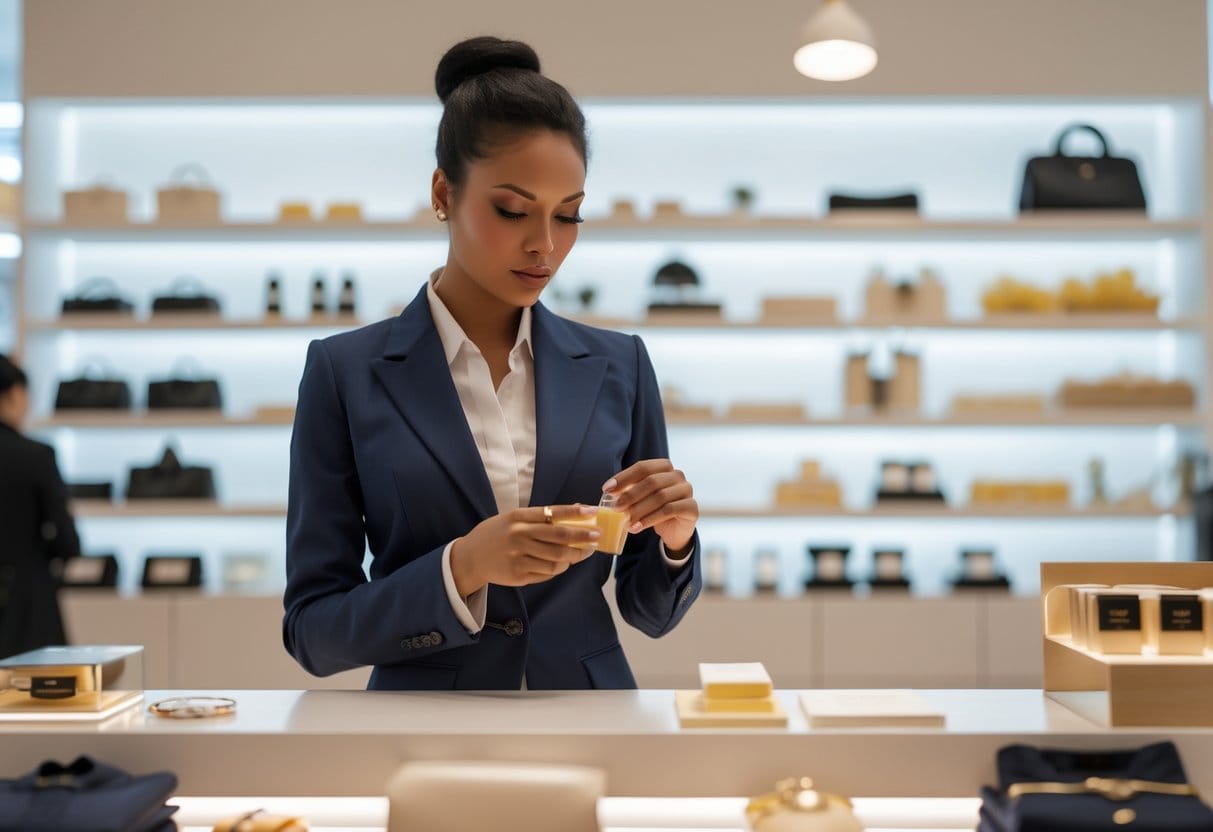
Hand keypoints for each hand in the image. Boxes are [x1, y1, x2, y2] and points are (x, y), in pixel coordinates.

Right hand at [450, 504, 599, 595]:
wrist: (470, 557)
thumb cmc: (497, 534)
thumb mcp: (513, 519)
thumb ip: (540, 517)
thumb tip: (575, 511)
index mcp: (519, 517)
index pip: (553, 512)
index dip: (576, 513)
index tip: (593, 512)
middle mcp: (519, 535)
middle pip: (560, 537)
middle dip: (583, 537)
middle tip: (596, 536)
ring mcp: (519, 556)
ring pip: (557, 558)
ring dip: (574, 556)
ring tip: (581, 553)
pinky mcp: (519, 574)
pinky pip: (548, 573)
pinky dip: (560, 569)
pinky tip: (563, 564)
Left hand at [603, 459, 697, 553]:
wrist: (674, 529)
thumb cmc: (654, 509)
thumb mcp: (639, 497)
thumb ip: (627, 492)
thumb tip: (608, 492)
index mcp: (664, 467)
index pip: (643, 467)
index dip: (624, 477)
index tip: (607, 489)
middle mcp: (677, 475)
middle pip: (652, 481)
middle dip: (630, 495)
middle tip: (615, 508)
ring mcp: (687, 490)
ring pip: (660, 497)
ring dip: (639, 510)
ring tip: (625, 521)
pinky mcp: (692, 507)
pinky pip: (669, 511)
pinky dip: (650, 519)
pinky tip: (636, 527)